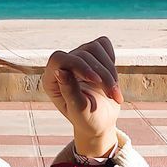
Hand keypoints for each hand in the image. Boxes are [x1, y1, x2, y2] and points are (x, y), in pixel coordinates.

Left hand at [41, 35, 122, 155]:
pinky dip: (112, 60)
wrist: (101, 121)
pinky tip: (113, 78)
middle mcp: (63, 66)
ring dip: (110, 70)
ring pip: (94, 48)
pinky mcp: (93, 56)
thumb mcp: (80, 111)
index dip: (79, 65)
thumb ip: (70, 92)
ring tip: (115, 93)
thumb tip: (60, 70)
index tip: (96, 80)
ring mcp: (78, 59)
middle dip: (102, 74)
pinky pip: (104, 44)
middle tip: (113, 95)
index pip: (59, 59)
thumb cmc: (88, 120)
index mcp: (51, 80)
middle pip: (82, 54)